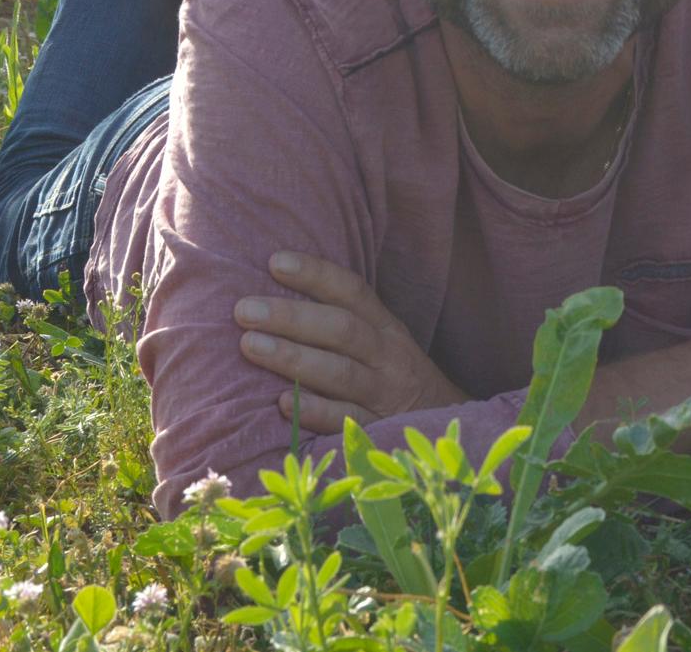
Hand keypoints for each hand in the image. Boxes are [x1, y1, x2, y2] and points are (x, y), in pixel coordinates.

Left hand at [234, 251, 467, 432]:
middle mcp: (388, 356)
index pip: (352, 292)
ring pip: (340, 372)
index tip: (275, 261)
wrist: (445, 423)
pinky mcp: (379, 430)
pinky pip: (346, 420)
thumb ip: (342, 320)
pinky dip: (315, 411)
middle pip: (342, 329)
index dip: (316, 274)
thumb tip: (276, 294)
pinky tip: (282, 403)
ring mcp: (385, 394)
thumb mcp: (382, 341)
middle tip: (245, 310)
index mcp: (386, 328)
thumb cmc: (393, 376)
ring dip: (293, 358)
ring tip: (249, 345)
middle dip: (292, 317)